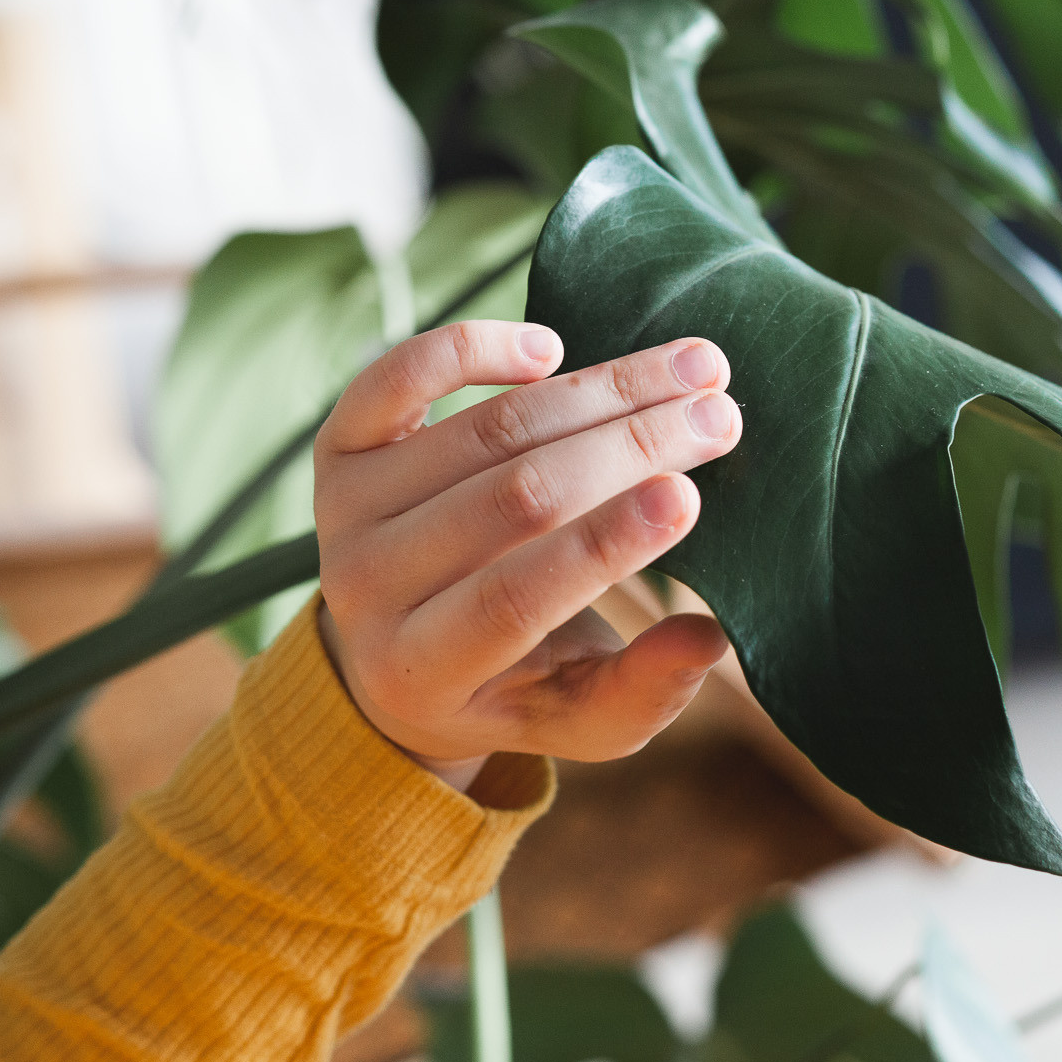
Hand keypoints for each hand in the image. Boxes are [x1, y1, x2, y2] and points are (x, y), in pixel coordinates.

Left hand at [312, 320, 741, 790]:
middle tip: (720, 416)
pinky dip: (474, 349)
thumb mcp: (581, 715)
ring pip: (484, 431)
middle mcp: (366, 589)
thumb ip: (642, 691)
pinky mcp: (341, 447)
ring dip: (597, 390)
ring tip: (690, 370)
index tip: (688, 495)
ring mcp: (345, 512)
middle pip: (511, 498)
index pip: (514, 598)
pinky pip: (399, 376)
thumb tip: (705, 637)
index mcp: (422, 671)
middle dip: (628, 447)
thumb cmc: (516, 682)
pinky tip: (552, 345)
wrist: (399, 655)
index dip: (602, 544)